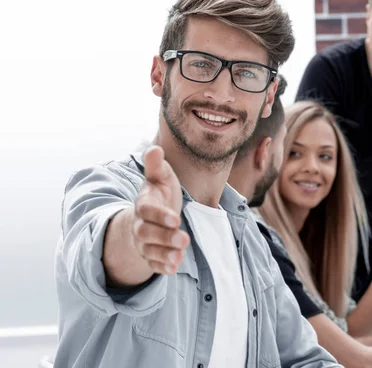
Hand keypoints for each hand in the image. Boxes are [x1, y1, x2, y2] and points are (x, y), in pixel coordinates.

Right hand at [132, 145, 189, 274]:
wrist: (150, 216)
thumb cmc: (160, 193)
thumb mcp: (160, 178)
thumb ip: (156, 166)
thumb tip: (154, 149)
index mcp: (143, 204)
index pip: (147, 211)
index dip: (159, 216)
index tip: (176, 219)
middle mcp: (140, 225)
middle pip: (147, 233)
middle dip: (164, 237)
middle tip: (184, 239)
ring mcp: (144, 242)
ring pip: (150, 250)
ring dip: (164, 254)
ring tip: (179, 257)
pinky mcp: (150, 255)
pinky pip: (153, 263)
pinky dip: (162, 267)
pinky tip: (173, 269)